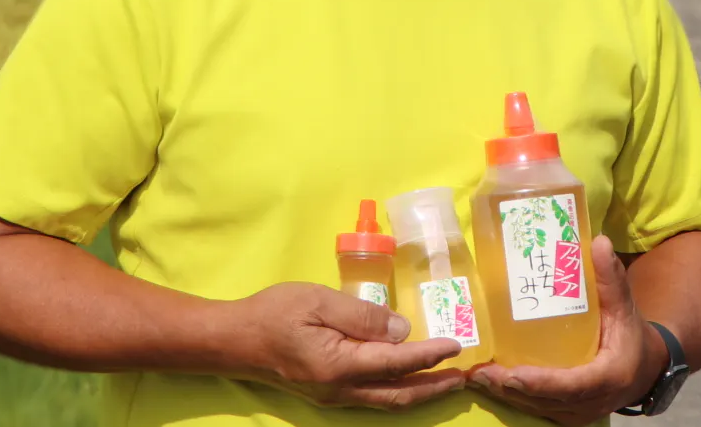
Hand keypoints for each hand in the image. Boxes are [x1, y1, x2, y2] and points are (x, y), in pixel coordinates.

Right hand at [231, 282, 465, 409]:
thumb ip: (361, 315)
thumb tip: (402, 330)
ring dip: (420, 391)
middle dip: (435, 386)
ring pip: (387, 400)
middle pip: (399, 394)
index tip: (457, 346)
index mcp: (340, 365)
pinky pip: (372, 396)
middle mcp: (341, 389)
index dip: (430, 355)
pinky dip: (398, 389)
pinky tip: (407, 378)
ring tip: (446, 380)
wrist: (235, 340)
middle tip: (465, 376)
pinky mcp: (328, 393)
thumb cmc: (274, 313)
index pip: (396, 362)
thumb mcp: (318, 301)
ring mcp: (334, 396)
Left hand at [468, 235, 667, 425]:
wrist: (645, 368)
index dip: (542, 383)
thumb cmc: (632, 335)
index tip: (514, 375)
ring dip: (506, 396)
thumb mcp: (625, 306)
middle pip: (547, 400)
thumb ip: (612, 278)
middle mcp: (592, 402)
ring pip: (538, 408)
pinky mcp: (568, 414)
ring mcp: (579, 413)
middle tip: (480, 371)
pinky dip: (514, 399)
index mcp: (609, 376)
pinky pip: (538, 410)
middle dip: (511, 389)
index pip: (573, 385)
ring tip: (476, 376)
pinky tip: (489, 383)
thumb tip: (599, 242)